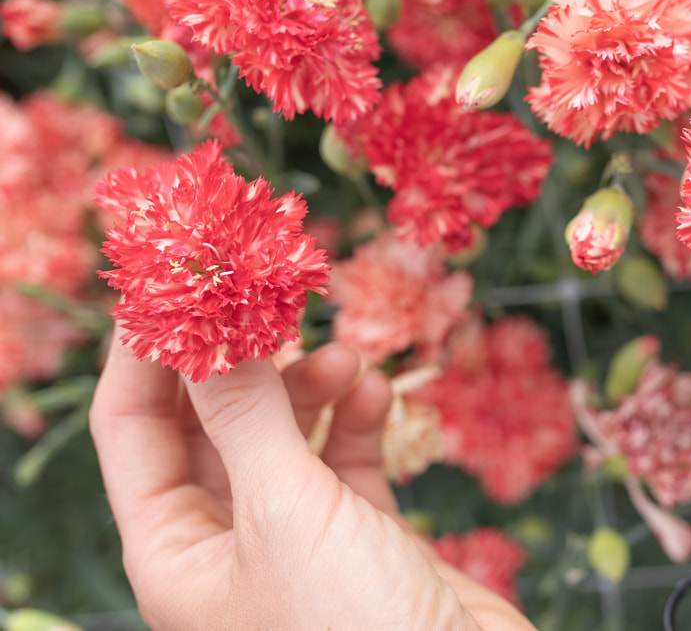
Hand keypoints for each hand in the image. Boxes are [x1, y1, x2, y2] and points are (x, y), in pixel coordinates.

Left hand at [90, 330, 534, 630]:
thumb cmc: (352, 624)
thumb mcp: (282, 510)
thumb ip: (244, 411)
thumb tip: (203, 321)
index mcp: (174, 553)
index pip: (133, 430)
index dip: (146, 351)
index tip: (176, 276)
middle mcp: (225, 545)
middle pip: (209, 425)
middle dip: (236, 360)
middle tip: (265, 293)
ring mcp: (295, 539)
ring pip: (282, 436)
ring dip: (307, 386)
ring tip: (342, 354)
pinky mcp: (361, 535)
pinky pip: (343, 458)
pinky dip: (356, 420)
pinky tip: (375, 394)